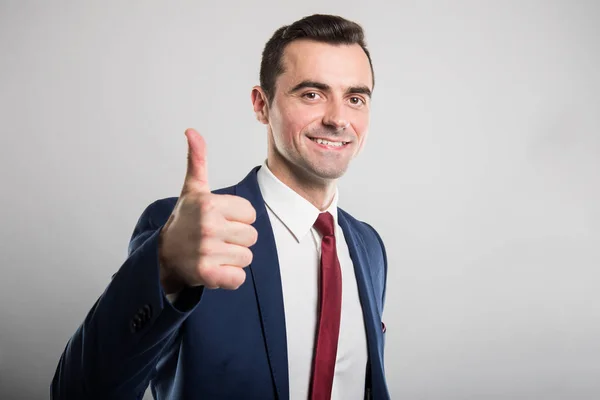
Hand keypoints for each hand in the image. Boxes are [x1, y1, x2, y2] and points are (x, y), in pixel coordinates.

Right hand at [158, 128, 257, 292]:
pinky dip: (230, 278)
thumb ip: (197, 160)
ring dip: (234, 259)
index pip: (251, 214)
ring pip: (247, 257)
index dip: (238, 218)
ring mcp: (207, 252)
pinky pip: (239, 278)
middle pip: (252, 236)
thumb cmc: (184, 221)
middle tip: (216, 239)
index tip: (219, 220)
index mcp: (209, 204)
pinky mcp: (207, 275)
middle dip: (237, 239)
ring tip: (214, 253)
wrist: (163, 256)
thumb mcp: (192, 190)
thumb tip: (191, 131)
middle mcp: (208, 227)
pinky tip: (214, 269)